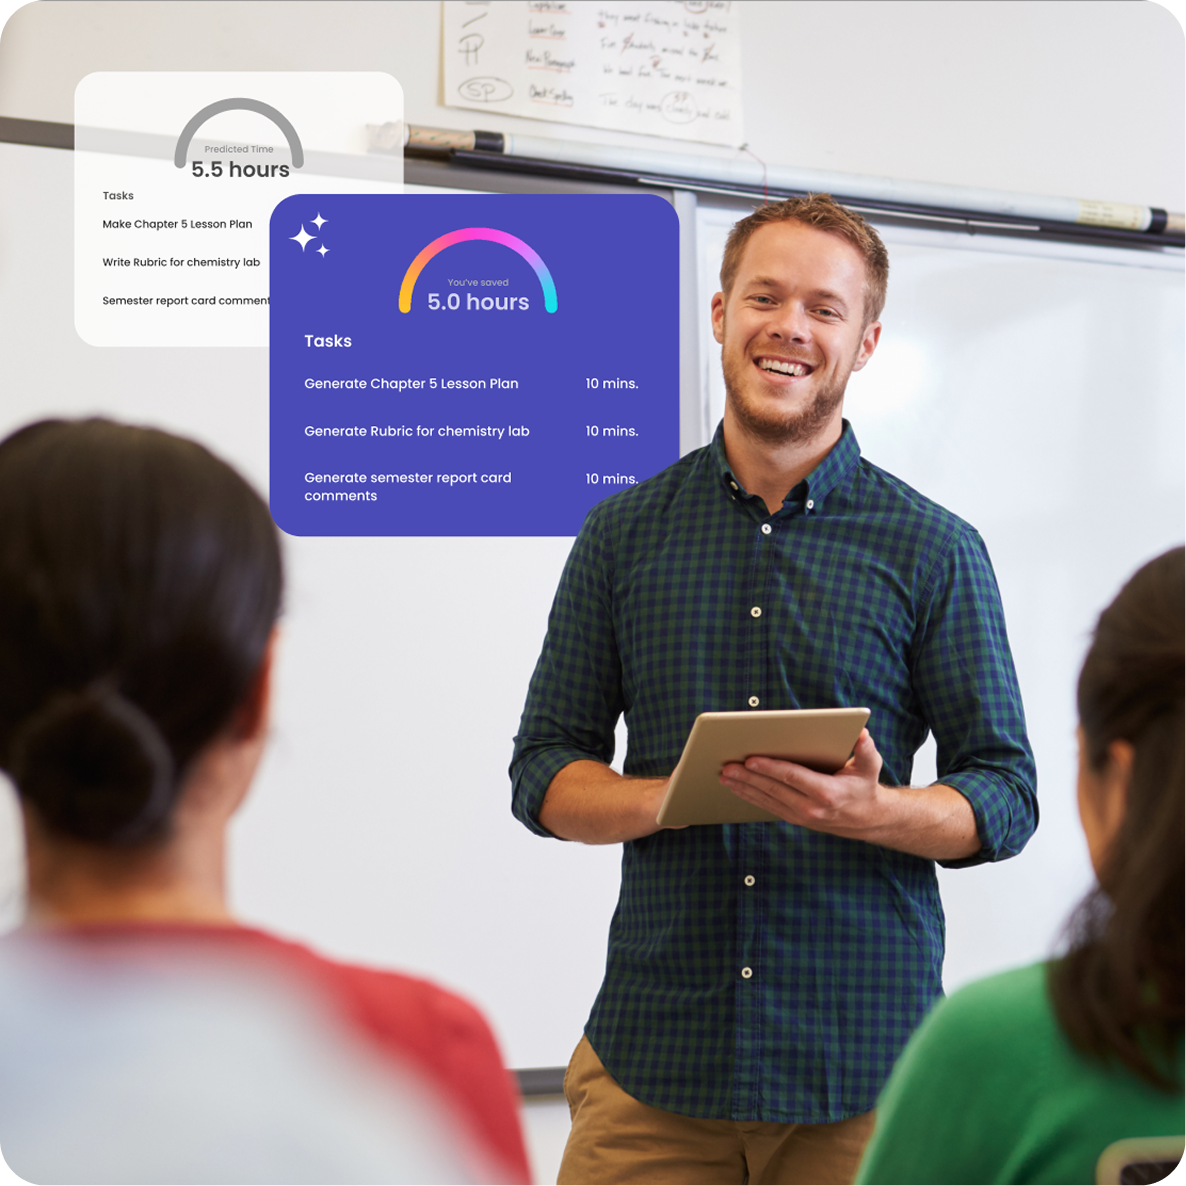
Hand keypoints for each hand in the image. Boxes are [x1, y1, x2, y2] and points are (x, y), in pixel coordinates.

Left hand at [719, 729, 887, 840]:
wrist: (867, 819)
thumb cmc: (865, 786)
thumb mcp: (871, 766)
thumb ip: (866, 750)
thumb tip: (862, 734)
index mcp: (827, 793)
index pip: (793, 777)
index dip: (771, 768)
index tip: (751, 760)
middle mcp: (811, 807)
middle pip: (773, 789)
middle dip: (748, 777)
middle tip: (727, 766)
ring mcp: (801, 816)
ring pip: (766, 800)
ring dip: (743, 788)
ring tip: (724, 776)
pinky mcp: (794, 818)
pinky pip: (767, 806)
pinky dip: (749, 796)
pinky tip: (735, 787)